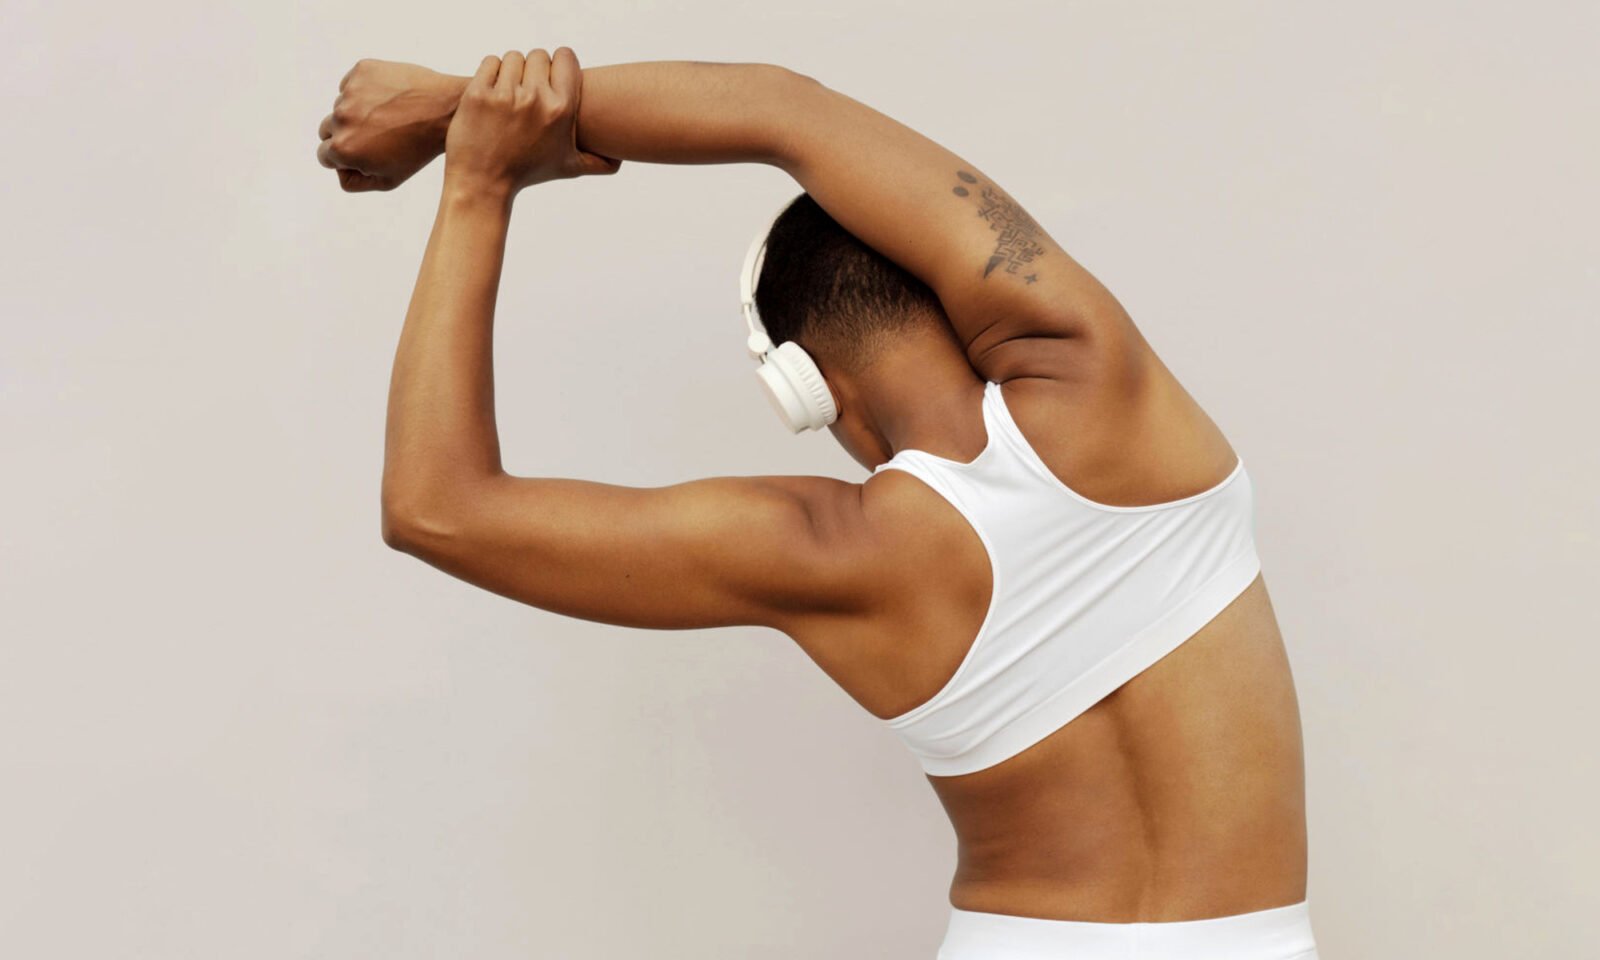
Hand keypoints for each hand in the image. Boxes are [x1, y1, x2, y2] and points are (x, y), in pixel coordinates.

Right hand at [317, 59, 462, 191]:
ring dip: (358, 111)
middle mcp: (340, 118)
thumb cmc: (419, 148)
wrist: (446, 110)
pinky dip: (366, 91)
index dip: (344, 157)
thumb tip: (337, 168)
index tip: (364, 152)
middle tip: (378, 134)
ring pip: (341, 105)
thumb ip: (353, 181)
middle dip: (347, 134)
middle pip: (327, 129)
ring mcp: (350, 91)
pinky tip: (389, 99)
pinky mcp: (361, 70)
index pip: (324, 155)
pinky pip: (352, 84)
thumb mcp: (389, 179)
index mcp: (343, 148)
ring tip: (389, 116)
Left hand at [443, 47, 621, 199]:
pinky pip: (491, 62)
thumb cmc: (528, 173)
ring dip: (512, 70)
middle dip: (534, 69)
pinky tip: (494, 92)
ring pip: (514, 57)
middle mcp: (535, 99)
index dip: (559, 64)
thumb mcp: (567, 167)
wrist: (484, 183)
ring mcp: (505, 95)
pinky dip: (491, 73)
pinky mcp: (479, 93)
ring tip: (510, 92)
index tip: (552, 78)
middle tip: (529, 89)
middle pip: (539, 55)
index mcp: (562, 110)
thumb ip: (597, 162)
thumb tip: (619, 161)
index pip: (565, 57)